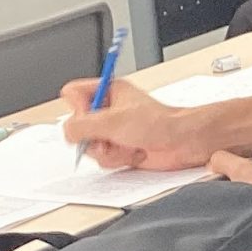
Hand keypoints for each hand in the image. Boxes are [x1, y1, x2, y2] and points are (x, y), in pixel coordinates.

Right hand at [60, 77, 212, 170]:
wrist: (183, 143)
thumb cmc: (160, 123)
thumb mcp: (113, 121)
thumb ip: (82, 125)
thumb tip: (67, 132)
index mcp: (107, 91)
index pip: (72, 94)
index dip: (78, 108)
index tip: (92, 116)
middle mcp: (108, 110)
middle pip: (78, 125)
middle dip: (94, 137)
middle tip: (109, 136)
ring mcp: (114, 131)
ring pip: (90, 146)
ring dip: (108, 151)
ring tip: (127, 145)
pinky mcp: (120, 148)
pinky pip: (104, 159)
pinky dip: (118, 159)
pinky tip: (134, 153)